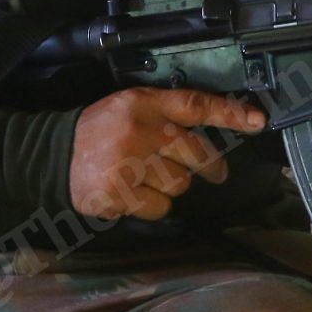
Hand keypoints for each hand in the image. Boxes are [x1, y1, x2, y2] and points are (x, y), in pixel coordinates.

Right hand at [71, 88, 264, 220]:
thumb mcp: (130, 108)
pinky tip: (131, 194)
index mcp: (143, 104)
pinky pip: (159, 207)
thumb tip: (210, 137)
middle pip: (196, 153)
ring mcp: (129, 164)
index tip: (259, 121)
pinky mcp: (120, 194)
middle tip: (217, 173)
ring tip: (145, 178)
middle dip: (210, 166)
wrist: (52, 156)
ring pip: (180, 184)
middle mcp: (139, 131)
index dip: (230, 113)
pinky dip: (151, 205)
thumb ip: (166, 116)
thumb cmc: (100, 132)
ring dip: (170, 186)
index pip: (194, 104)